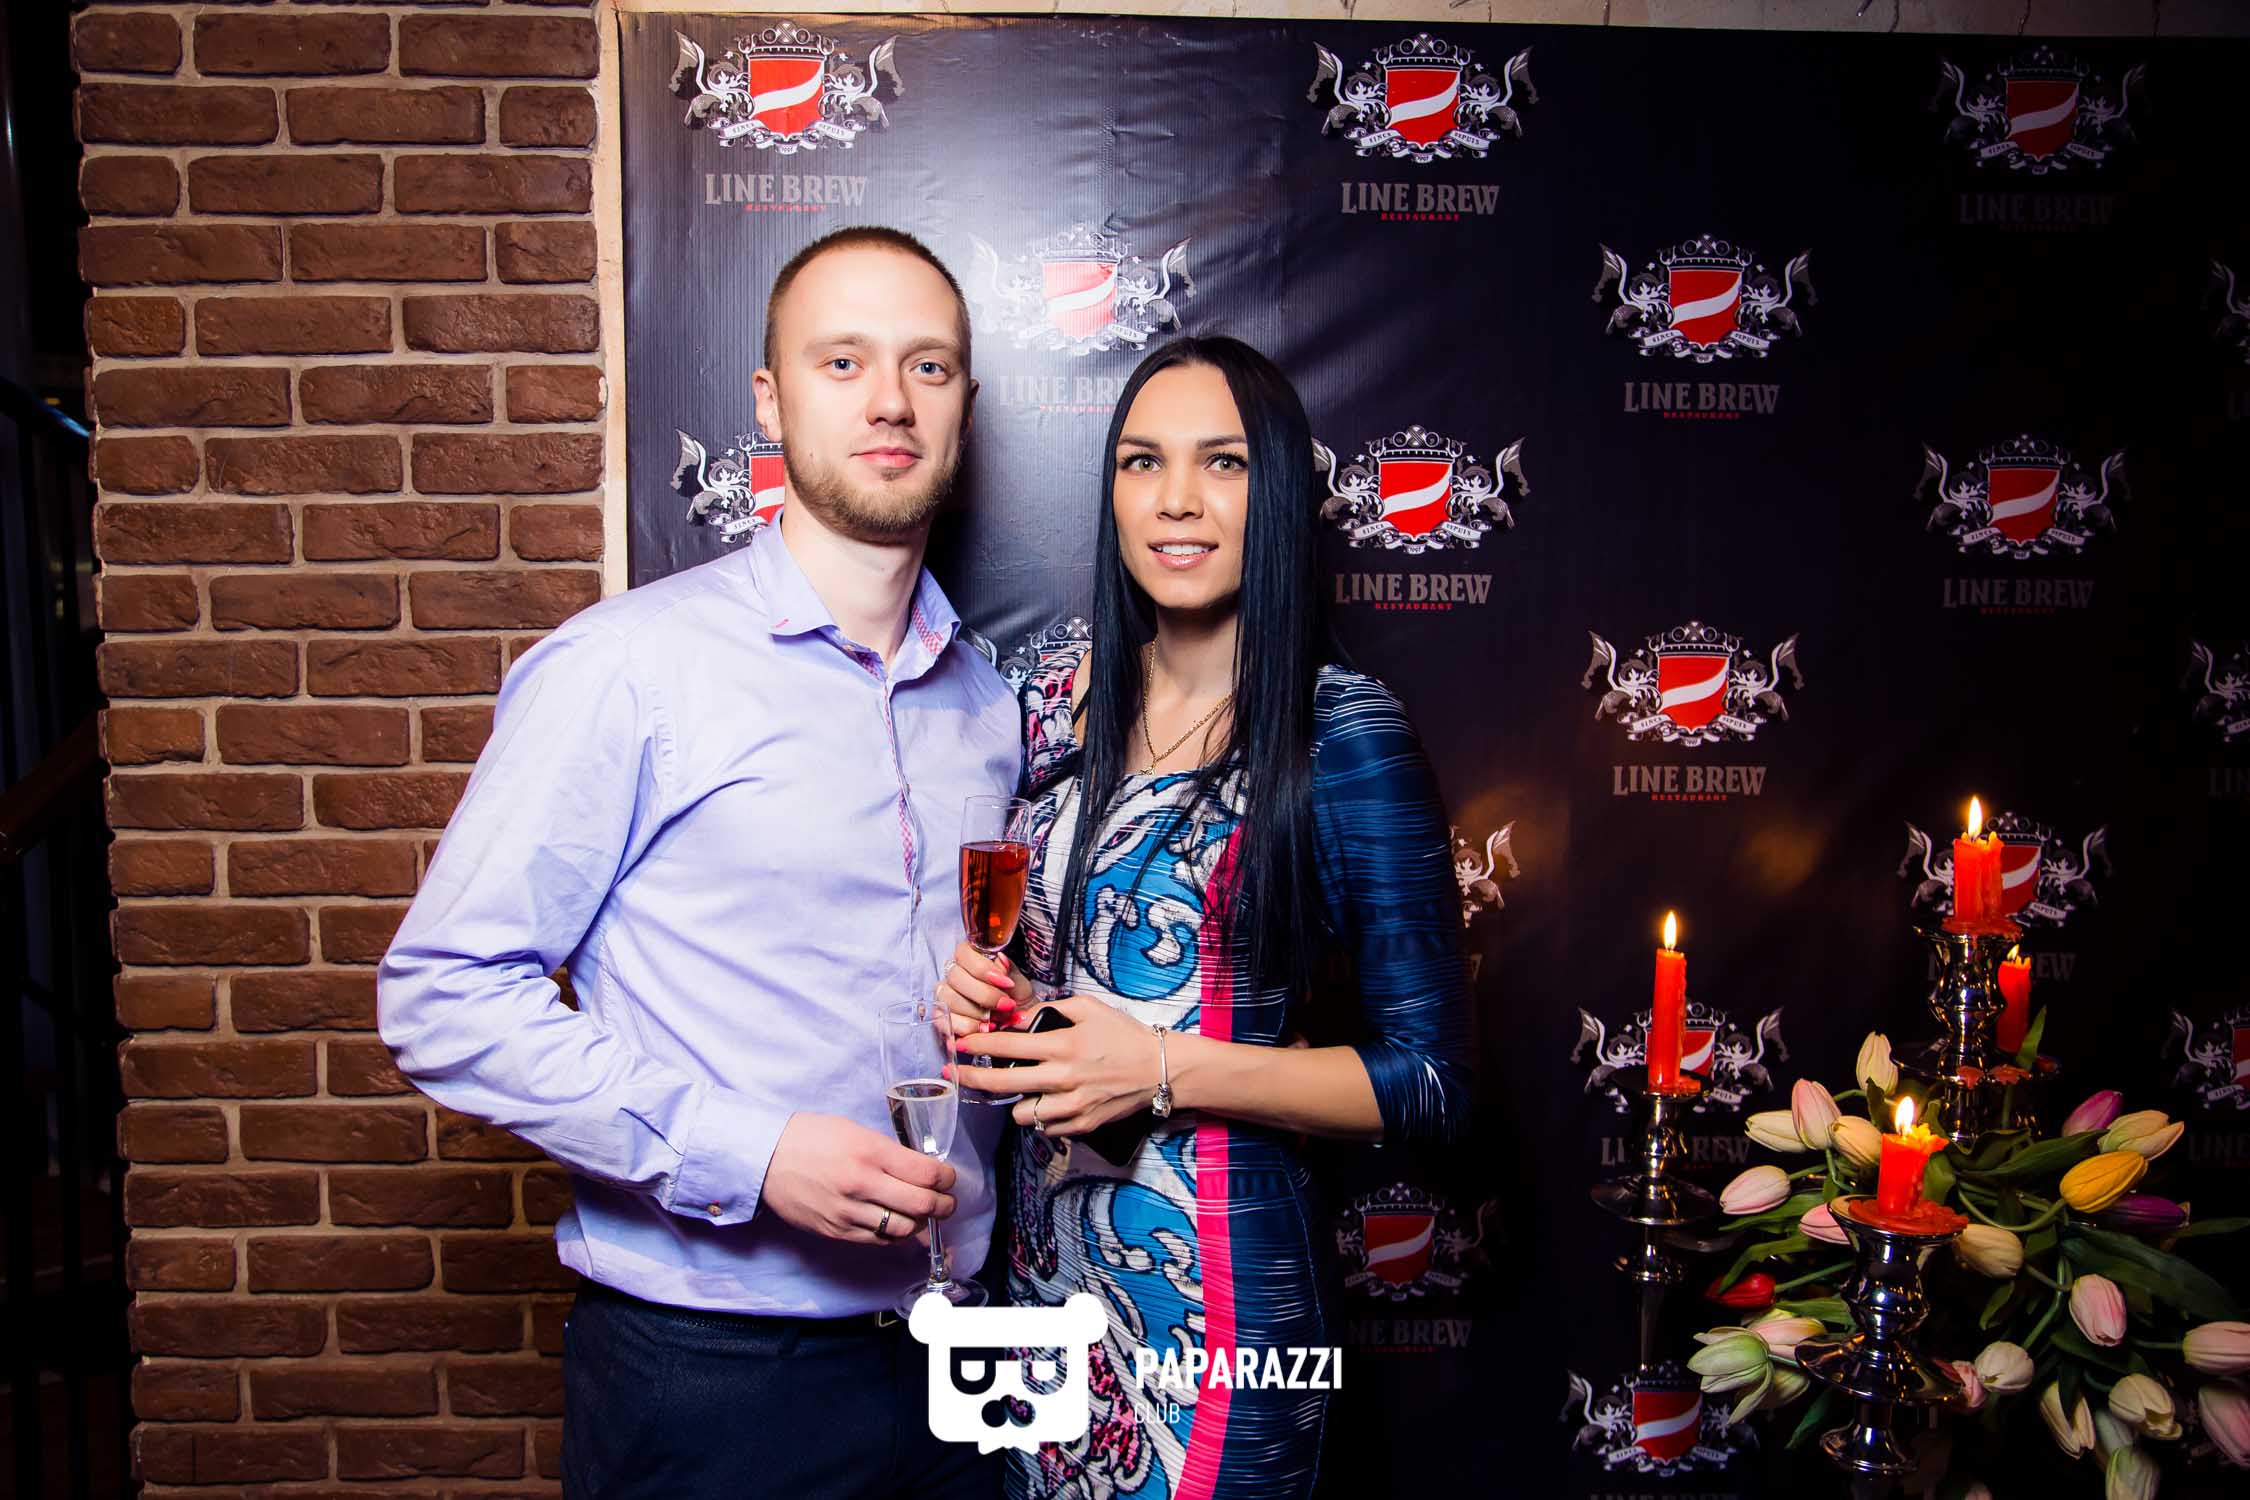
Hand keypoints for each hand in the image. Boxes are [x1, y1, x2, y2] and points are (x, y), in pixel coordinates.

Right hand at [758, 1113, 955, 1245]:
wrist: (764, 1158)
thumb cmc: (809, 1137)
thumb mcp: (854, 1131)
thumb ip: (887, 1152)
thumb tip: (918, 1170)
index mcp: (870, 1152)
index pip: (926, 1173)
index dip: (946, 1178)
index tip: (948, 1178)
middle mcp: (862, 1184)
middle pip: (921, 1204)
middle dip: (943, 1205)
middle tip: (946, 1202)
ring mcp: (849, 1211)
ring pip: (903, 1228)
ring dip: (920, 1223)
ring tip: (921, 1214)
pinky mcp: (836, 1231)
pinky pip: (878, 1239)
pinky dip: (893, 1234)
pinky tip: (896, 1223)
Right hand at [938, 939, 1028, 1037]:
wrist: (1017, 1017)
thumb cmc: (1014, 995)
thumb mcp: (1018, 981)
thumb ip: (1009, 970)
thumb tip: (1002, 959)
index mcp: (969, 957)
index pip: (964, 954)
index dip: (983, 970)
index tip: (1006, 983)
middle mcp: (953, 973)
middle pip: (955, 978)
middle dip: (985, 995)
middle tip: (1006, 1005)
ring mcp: (945, 995)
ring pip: (949, 1000)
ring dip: (977, 1013)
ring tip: (998, 1019)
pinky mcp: (942, 1016)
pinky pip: (945, 1021)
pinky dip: (966, 1027)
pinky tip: (983, 1028)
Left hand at [952, 995, 1161, 1137]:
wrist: (1160, 1068)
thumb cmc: (1124, 1035)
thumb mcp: (1088, 1008)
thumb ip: (1051, 1009)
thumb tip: (1018, 1018)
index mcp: (1063, 1045)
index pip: (1008, 1045)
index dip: (978, 1044)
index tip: (960, 1044)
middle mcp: (1064, 1077)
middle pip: (1003, 1083)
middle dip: (972, 1078)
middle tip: (954, 1074)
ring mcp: (1073, 1105)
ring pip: (1021, 1114)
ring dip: (1013, 1102)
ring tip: (1017, 1090)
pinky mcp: (1082, 1124)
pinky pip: (1045, 1129)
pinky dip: (1039, 1119)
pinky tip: (1044, 1104)